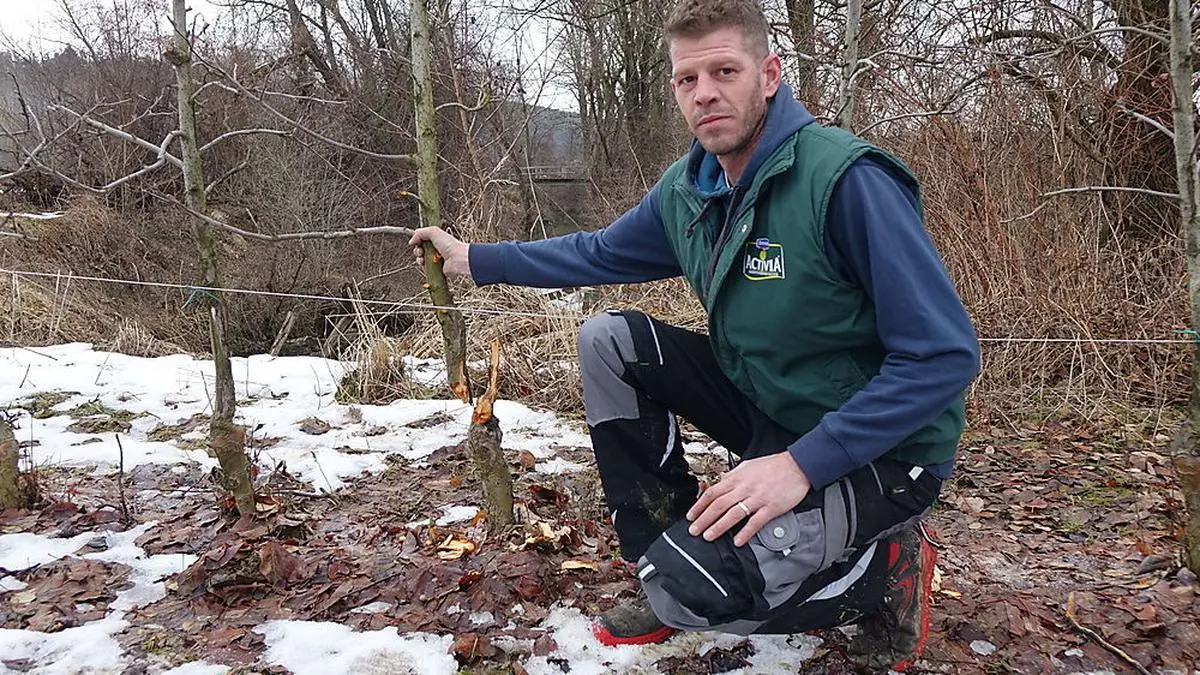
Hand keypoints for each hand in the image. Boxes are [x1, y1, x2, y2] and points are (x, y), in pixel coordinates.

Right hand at [409, 226, 470, 278]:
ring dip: (419, 259)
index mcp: (437, 240)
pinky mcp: (437, 269)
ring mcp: (436, 260)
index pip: (422, 241)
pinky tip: (427, 264)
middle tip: (421, 251)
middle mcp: (436, 250)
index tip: (416, 242)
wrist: (458, 259)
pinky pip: (426, 269)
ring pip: (422, 260)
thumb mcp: (433, 232)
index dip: (418, 242)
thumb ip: (420, 233)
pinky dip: (424, 267)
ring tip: (423, 258)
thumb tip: (411, 241)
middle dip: (417, 251)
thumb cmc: (450, 245)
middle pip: (420, 251)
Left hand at [686, 452, 811, 546]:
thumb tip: (720, 483)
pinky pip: (756, 522)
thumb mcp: (748, 466)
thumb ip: (733, 476)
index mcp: (737, 478)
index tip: (691, 516)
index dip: (699, 505)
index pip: (712, 493)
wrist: (797, 465)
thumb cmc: (773, 466)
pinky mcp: (771, 507)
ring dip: (719, 526)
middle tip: (694, 531)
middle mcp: (745, 488)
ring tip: (709, 536)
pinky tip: (737, 541)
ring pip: (733, 514)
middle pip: (719, 505)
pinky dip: (745, 532)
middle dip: (704, 519)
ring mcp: (758, 498)